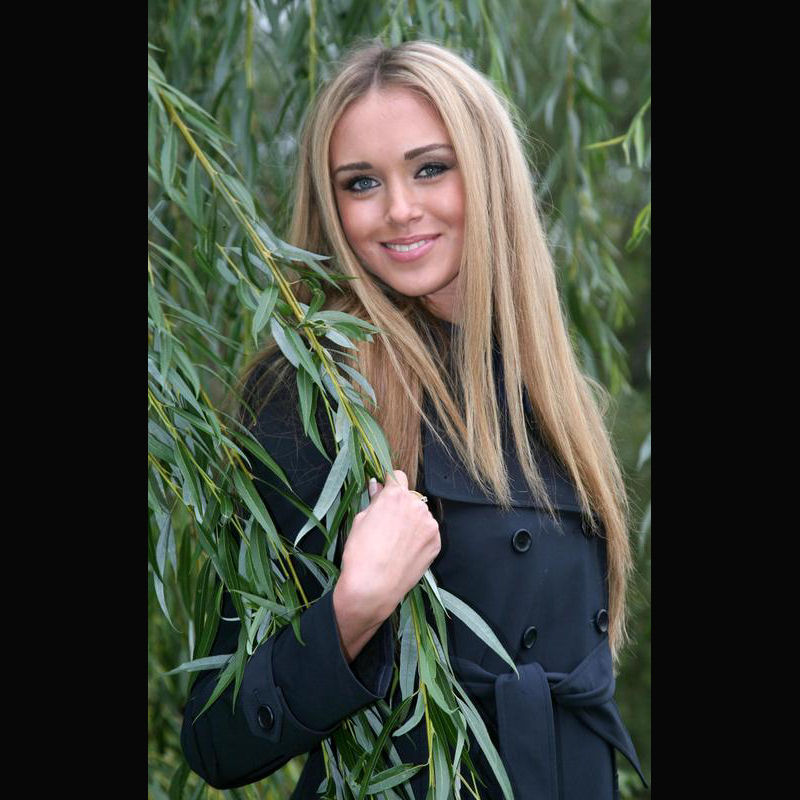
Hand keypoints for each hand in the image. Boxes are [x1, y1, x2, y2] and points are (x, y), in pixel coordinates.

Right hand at [334, 470, 440, 634]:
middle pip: (410, 497)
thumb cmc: (360, 553)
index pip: (397, 476)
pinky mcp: (436, 542)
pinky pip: (427, 532)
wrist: (373, 587)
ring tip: (396, 543)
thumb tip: (377, 487)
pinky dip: (419, 538)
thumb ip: (374, 501)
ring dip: (412, 522)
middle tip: (388, 525)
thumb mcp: (360, 520)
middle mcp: (416, 505)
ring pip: (420, 515)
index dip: (390, 485)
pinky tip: (405, 551)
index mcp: (395, 495)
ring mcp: (429, 524)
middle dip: (400, 506)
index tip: (386, 494)